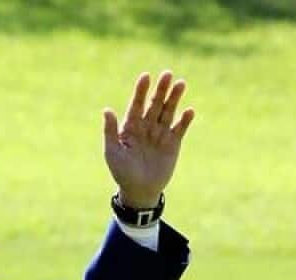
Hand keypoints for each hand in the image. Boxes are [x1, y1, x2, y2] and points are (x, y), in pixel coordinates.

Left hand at [103, 70, 195, 207]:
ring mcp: (161, 133)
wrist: (139, 190)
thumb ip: (110, 131)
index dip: (141, 91)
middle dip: (160, 89)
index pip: (137, 105)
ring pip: (168, 111)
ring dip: (174, 98)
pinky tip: (189, 110)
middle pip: (155, 104)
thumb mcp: (113, 152)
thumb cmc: (122, 171)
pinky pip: (180, 128)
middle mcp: (146, 126)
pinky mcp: (173, 143)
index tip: (145, 76)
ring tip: (180, 83)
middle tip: (167, 73)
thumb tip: (107, 110)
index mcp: (130, 127)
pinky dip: (185, 120)